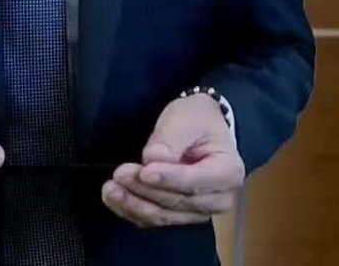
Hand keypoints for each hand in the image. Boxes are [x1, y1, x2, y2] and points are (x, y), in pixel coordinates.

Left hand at [102, 94, 244, 227]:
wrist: (201, 128)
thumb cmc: (198, 120)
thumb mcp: (187, 118)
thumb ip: (171, 138)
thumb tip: (152, 159)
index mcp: (228, 172)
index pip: (195, 182)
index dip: (168, 179)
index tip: (143, 171)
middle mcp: (218, 199)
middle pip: (177, 202)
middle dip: (145, 189)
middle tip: (120, 174)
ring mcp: (199, 211)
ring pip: (163, 215)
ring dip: (134, 204)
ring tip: (110, 189)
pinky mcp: (179, 215)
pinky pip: (154, 219)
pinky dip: (132, 211)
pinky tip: (114, 199)